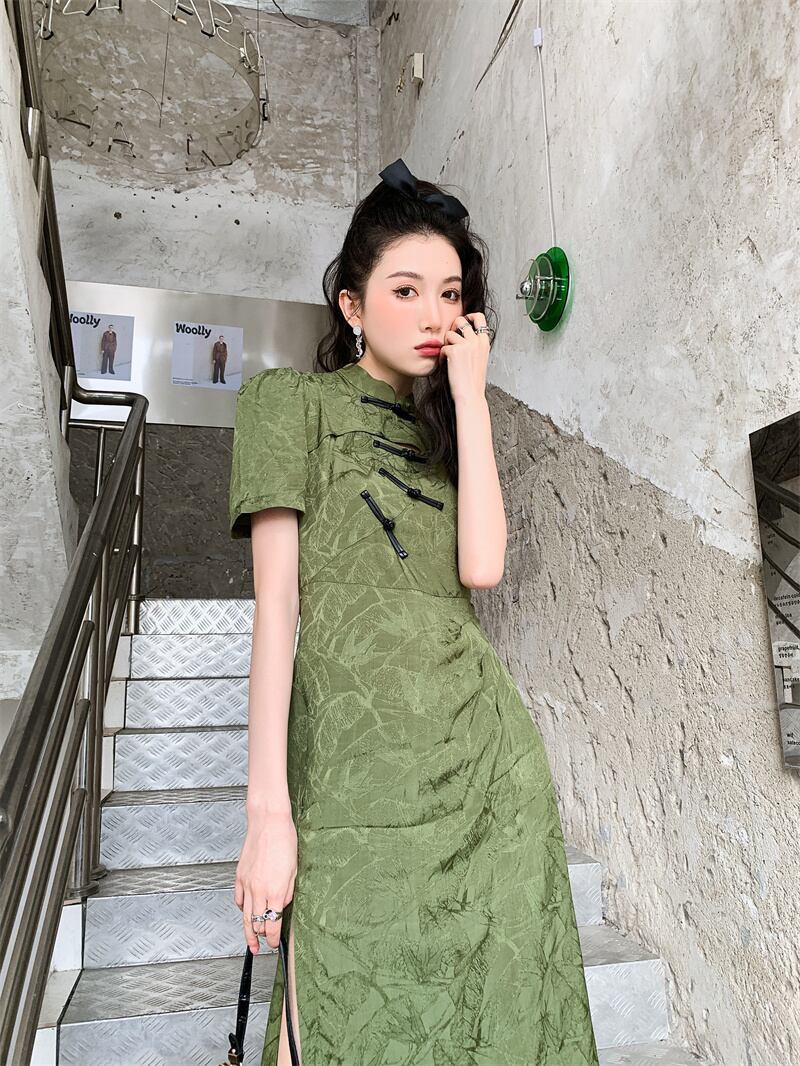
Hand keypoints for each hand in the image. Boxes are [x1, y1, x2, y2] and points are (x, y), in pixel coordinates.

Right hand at [233, 810, 297, 953]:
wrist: (268, 822)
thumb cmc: (284, 840)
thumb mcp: (294, 869)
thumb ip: (288, 892)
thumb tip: (283, 905)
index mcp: (276, 890)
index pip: (273, 923)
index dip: (272, 938)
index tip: (274, 943)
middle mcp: (259, 889)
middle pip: (256, 923)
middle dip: (260, 938)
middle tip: (261, 947)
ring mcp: (247, 883)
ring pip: (245, 915)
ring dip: (248, 931)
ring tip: (250, 942)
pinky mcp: (239, 876)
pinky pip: (238, 900)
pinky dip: (241, 909)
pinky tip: (245, 912)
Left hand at [440, 312, 491, 405]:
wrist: (470, 394)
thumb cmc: (473, 381)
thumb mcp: (479, 359)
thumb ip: (474, 345)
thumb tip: (462, 334)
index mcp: (484, 342)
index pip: (479, 317)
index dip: (469, 315)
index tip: (463, 320)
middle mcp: (476, 341)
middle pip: (460, 320)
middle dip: (453, 327)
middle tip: (450, 340)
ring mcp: (466, 345)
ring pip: (449, 334)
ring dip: (446, 344)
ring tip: (448, 358)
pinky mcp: (454, 351)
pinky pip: (443, 347)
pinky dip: (442, 356)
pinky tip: (445, 365)